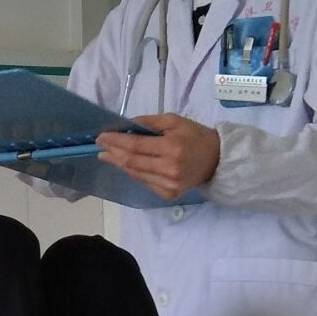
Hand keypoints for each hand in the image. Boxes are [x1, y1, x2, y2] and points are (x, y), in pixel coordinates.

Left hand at [96, 114, 219, 199]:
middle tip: (100, 146)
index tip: (101, 137)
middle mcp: (169, 169)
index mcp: (172, 148)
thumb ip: (148, 122)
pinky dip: (133, 172)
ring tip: (108, 155)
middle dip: (113, 153)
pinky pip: (144, 182)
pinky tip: (127, 164)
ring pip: (135, 174)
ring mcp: (169, 185)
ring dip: (119, 164)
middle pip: (131, 162)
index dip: (115, 142)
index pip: (135, 146)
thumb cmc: (194, 136)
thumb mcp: (174, 121)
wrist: (216, 160)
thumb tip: (124, 126)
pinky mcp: (169, 194)